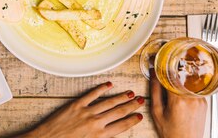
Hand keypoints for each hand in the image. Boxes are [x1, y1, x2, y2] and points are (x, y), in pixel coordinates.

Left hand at [20, 82, 143, 137]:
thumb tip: (111, 134)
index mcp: (99, 136)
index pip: (121, 126)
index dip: (132, 120)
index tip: (140, 115)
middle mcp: (95, 123)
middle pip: (118, 112)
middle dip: (131, 106)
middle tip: (140, 100)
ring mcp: (86, 112)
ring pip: (108, 102)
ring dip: (121, 97)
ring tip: (130, 93)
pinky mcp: (76, 105)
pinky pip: (92, 95)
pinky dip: (101, 89)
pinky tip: (109, 85)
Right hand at [150, 69, 206, 137]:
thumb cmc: (172, 133)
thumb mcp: (157, 113)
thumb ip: (154, 91)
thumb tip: (153, 74)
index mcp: (178, 101)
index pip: (170, 75)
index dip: (162, 67)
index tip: (157, 63)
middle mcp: (191, 98)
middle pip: (180, 76)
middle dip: (171, 71)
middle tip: (164, 71)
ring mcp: (199, 99)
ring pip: (188, 80)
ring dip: (180, 78)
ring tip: (173, 85)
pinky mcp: (204, 101)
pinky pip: (194, 87)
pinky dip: (187, 87)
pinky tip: (181, 93)